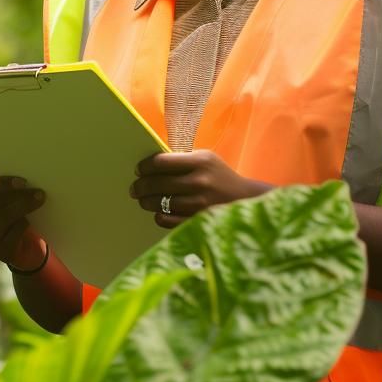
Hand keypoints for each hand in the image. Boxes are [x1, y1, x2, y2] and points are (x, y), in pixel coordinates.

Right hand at [0, 176, 47, 270]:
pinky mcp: (0, 254)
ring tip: (39, 200)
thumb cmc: (17, 223)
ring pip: (5, 217)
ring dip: (25, 206)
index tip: (22, 181)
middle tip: (38, 191)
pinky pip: (14, 232)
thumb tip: (22, 181)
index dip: (0, 184)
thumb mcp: (8, 207)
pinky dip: (24, 224)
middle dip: (19, 195)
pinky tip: (31, 222)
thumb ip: (7, 194)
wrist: (27, 252)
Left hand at [129, 150, 271, 227]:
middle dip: (140, 186)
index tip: (139, 170)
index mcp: (201, 162)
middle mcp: (199, 182)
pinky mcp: (198, 222)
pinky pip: (167, 220)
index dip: (145, 167)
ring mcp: (199, 204)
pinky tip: (159, 212)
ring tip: (143, 200)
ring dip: (146, 202)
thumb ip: (182, 160)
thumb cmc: (221, 177)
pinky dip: (159, 216)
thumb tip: (151, 165)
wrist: (247, 200)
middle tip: (135, 188)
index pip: (161, 162)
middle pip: (157, 183)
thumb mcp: (206, 159)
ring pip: (159, 203)